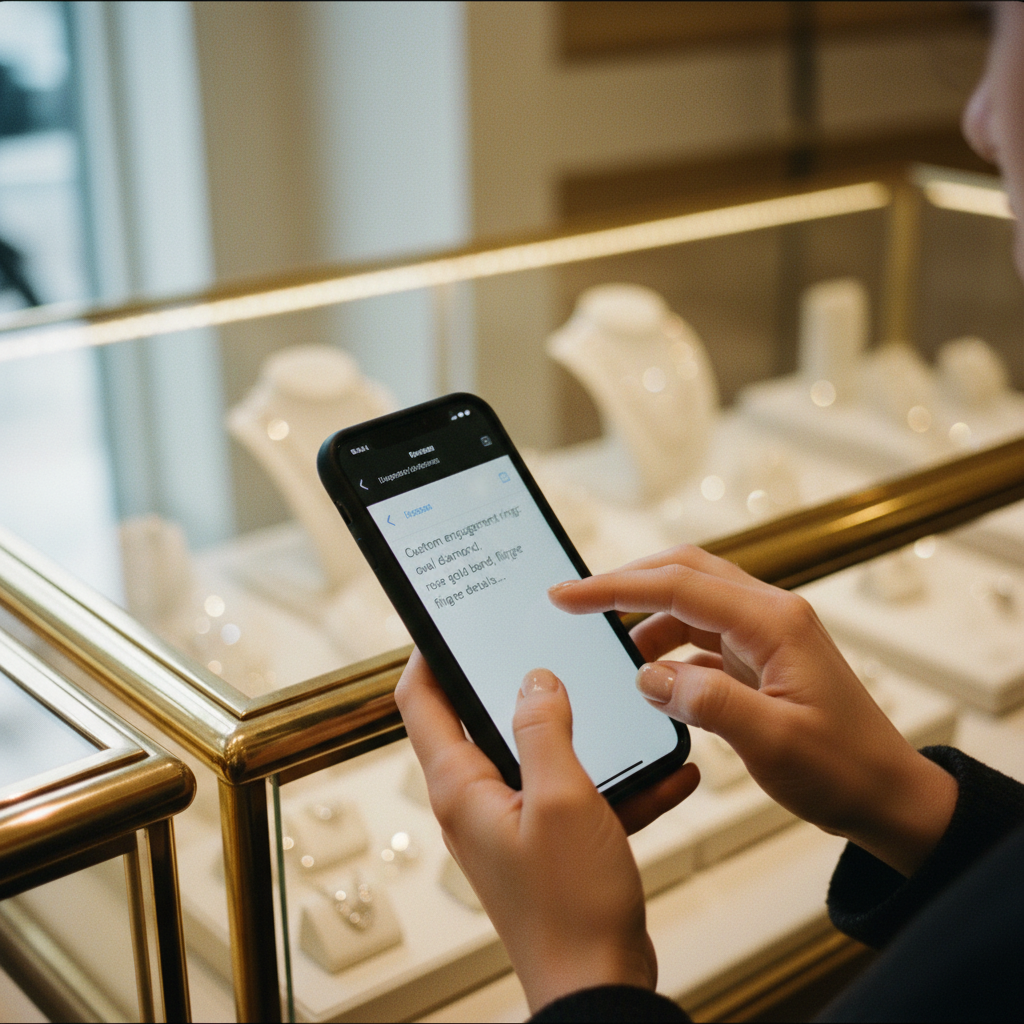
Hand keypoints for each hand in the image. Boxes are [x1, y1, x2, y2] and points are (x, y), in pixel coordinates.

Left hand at [395, 650, 698, 1011]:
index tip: (455, 620)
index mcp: (461, 786)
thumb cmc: (570, 907)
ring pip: (542, 755)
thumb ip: (544, 730)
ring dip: (583, 732)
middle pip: (482, 720)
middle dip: (518, 682)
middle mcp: (479, 801)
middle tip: (550, 644)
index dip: (430, 654)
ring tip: (622, 703)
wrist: (600, 990)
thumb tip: (533, 678)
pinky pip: (581, 794)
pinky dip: (618, 781)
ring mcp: (515, 822)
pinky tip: (668, 771)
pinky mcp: (551, 843)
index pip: (421, 701)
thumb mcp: (561, 800)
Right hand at [550, 545, 957, 877]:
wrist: (890, 797)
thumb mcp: (772, 742)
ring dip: (649, 618)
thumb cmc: (845, 771)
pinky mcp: (763, 658)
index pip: (679, 586)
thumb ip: (706, 702)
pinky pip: (704, 636)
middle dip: (627, 582)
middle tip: (576, 601)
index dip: (616, 587)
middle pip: (685, 572)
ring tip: (615, 652)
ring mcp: (768, 635)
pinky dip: (670, 647)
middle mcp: (771, 616)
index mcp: (774, 622)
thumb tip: (648, 675)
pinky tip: (654, 677)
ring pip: (693, 602)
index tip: (568, 595)